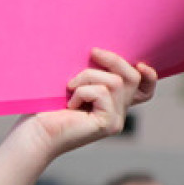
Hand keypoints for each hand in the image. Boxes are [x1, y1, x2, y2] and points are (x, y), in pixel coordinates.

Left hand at [25, 49, 155, 158]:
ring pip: (115, 82)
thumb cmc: (45, 107)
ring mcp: (115, 120)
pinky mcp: (108, 124)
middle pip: (133, 78)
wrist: (34, 134)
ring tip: (69, 87)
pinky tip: (70, 104)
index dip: (149, 76)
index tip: (139, 63)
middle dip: (114, 60)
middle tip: (92, 53)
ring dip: (88, 76)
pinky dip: (83, 92)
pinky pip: (103, 93)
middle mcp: (118, 113)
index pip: (144, 90)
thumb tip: (98, 51)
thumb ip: (91, 73)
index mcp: (111, 104)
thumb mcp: (73, 84)